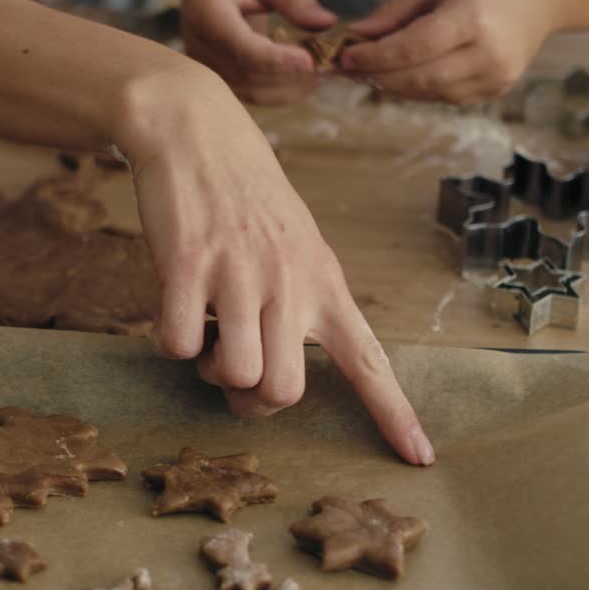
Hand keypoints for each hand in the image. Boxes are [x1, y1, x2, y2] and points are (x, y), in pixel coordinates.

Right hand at [117, 65, 434, 465]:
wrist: (196, 129)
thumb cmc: (245, 195)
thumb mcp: (295, 244)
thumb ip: (297, 304)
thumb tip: (269, 372)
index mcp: (325, 281)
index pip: (370, 360)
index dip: (394, 414)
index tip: (420, 460)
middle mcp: (291, 282)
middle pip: (284, 392)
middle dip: (250, 399)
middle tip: (232, 367)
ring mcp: (239, 274)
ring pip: (235, 374)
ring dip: (209, 371)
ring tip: (205, 333)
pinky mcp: (187, 265)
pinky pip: (177, 345)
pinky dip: (168, 340)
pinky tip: (170, 307)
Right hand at [158, 0, 336, 104]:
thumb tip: (326, 23)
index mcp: (207, 13)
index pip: (242, 46)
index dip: (277, 59)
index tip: (311, 62)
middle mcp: (199, 45)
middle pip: (247, 74)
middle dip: (289, 77)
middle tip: (327, 69)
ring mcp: (204, 65)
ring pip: (248, 91)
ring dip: (287, 90)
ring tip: (320, 77)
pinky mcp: (215, 75)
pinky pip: (247, 92)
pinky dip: (277, 92)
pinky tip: (302, 82)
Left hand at [339, 0, 558, 103]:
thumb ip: (397, 10)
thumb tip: (357, 36)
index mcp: (474, 19)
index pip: (413, 48)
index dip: (375, 56)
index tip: (345, 55)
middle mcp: (488, 54)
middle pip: (419, 78)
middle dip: (377, 75)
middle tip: (348, 68)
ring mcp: (496, 77)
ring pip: (430, 93)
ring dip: (393, 85)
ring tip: (368, 71)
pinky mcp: (497, 89)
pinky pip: (446, 97)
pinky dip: (418, 88)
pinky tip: (401, 74)